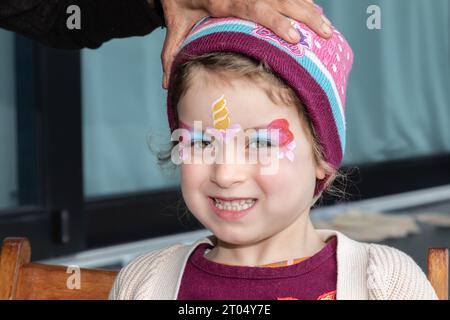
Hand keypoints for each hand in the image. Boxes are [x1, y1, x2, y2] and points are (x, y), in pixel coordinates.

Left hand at [159, 0, 332, 88]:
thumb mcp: (174, 24)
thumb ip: (171, 54)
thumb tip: (166, 85)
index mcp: (222, 1)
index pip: (254, 9)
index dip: (276, 22)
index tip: (295, 38)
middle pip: (278, 0)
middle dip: (304, 16)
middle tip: (325, 34)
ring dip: (308, 8)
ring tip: (327, 26)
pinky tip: (316, 9)